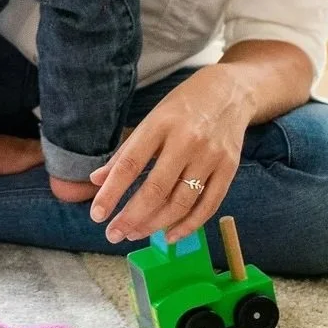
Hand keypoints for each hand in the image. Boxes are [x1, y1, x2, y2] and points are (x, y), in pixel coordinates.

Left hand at [87, 64, 253, 243]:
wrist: (230, 92)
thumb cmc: (183, 107)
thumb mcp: (151, 119)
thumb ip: (126, 152)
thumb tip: (97, 180)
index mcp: (161, 124)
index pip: (131, 164)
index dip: (112, 192)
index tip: (97, 215)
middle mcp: (187, 140)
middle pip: (156, 189)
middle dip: (131, 217)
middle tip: (114, 234)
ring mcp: (211, 156)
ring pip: (181, 202)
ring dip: (155, 224)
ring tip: (135, 233)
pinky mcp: (229, 168)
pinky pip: (208, 206)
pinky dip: (188, 226)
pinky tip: (170, 235)